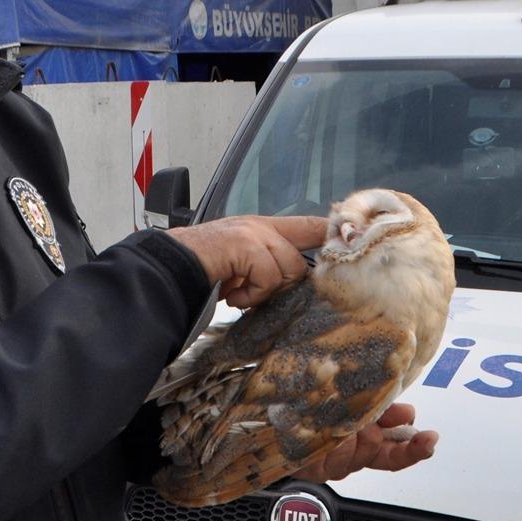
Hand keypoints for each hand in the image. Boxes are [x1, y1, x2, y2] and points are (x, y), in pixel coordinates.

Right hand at [166, 215, 326, 308]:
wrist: (167, 267)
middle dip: (280, 284)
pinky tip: (230, 293)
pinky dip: (249, 295)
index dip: (332, 231)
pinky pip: (267, 279)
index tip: (353, 234)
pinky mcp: (247, 245)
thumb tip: (294, 284)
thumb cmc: (198, 271)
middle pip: (301, 261)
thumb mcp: (239, 267)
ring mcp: (254, 233)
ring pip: (287, 271)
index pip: (309, 225)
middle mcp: (260, 226)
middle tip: (250, 290)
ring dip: (261, 291)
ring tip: (235, 291)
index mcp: (260, 228)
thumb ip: (265, 269)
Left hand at [292, 404, 437, 481]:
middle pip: (380, 455)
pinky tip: (328, 434)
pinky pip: (329, 456)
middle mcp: (353, 459)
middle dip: (382, 436)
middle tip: (385, 427)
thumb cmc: (316, 406)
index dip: (415, 450)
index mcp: (367, 445)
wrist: (274, 415)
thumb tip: (408, 414)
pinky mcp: (312, 468)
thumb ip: (382, 411)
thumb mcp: (355, 403)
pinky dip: (332, 442)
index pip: (396, 455)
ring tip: (340, 421)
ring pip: (355, 453)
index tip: (430, 439)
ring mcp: (333, 465)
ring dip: (352, 434)